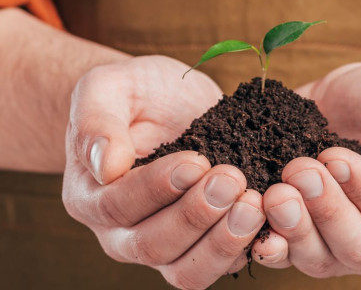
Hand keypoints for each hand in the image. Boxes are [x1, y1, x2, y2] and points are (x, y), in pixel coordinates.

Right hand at [62, 55, 267, 289]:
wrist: (164, 103)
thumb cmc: (131, 93)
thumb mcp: (106, 88)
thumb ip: (97, 122)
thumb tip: (105, 165)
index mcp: (89, 197)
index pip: (117, 205)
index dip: (156, 188)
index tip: (195, 160)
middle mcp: (119, 234)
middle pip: (152, 246)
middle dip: (195, 216)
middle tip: (231, 179)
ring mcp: (162, 248)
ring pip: (186, 271)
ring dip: (222, 242)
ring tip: (253, 204)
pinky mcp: (201, 248)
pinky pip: (220, 267)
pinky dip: (247, 250)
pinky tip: (271, 221)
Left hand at [251, 60, 360, 277]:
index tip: (336, 156)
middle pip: (359, 250)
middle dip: (326, 212)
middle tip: (300, 170)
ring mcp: (340, 245)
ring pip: (318, 259)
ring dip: (293, 229)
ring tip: (276, 191)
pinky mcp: (301, 234)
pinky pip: (281, 252)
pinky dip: (264, 239)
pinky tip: (251, 214)